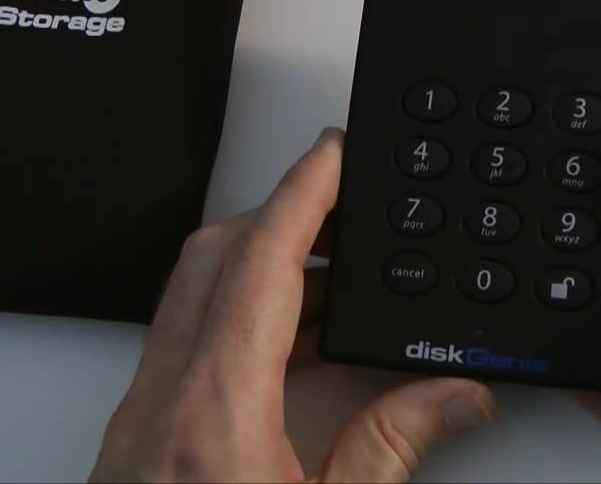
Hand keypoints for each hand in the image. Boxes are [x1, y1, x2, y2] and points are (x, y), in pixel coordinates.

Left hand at [91, 129, 495, 482]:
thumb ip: (396, 447)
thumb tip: (460, 394)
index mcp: (216, 414)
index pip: (261, 264)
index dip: (303, 195)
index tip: (337, 153)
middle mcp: (164, 402)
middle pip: (214, 259)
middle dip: (284, 215)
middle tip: (348, 205)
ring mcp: (143, 417)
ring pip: (196, 296)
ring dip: (268, 269)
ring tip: (344, 282)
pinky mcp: (139, 438)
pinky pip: (190, 341)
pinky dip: (247, 318)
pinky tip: (302, 349)